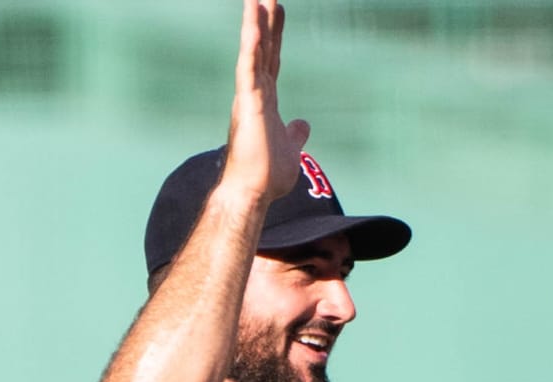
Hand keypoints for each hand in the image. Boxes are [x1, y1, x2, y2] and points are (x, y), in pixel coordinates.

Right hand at [225, 0, 310, 203]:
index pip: (273, 59)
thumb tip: (303, 124)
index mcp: (266, 100)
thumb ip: (295, 133)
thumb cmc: (267, 174)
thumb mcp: (291, 148)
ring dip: (256, 21)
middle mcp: (255, 92)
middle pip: (264, 47)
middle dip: (266, 19)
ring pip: (254, 49)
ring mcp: (250, 94)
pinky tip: (253, 17)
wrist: (254, 192)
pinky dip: (251, 38)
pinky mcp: (249, 100)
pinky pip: (249, 62)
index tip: (278, 10)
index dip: (275, 34)